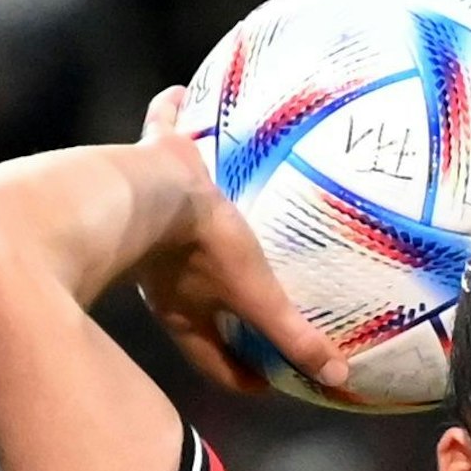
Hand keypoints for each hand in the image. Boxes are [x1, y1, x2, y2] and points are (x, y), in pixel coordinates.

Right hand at [131, 86, 349, 393]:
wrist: (133, 193)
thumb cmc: (195, 248)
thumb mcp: (254, 294)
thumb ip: (291, 335)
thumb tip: (337, 376)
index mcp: (184, 311)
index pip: (212, 359)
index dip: (240, 375)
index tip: (269, 379)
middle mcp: (162, 271)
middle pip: (192, 296)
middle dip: (217, 300)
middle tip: (247, 297)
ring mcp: (149, 218)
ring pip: (175, 226)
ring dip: (199, 232)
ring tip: (221, 206)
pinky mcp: (143, 164)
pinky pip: (161, 131)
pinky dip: (171, 114)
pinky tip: (182, 91)